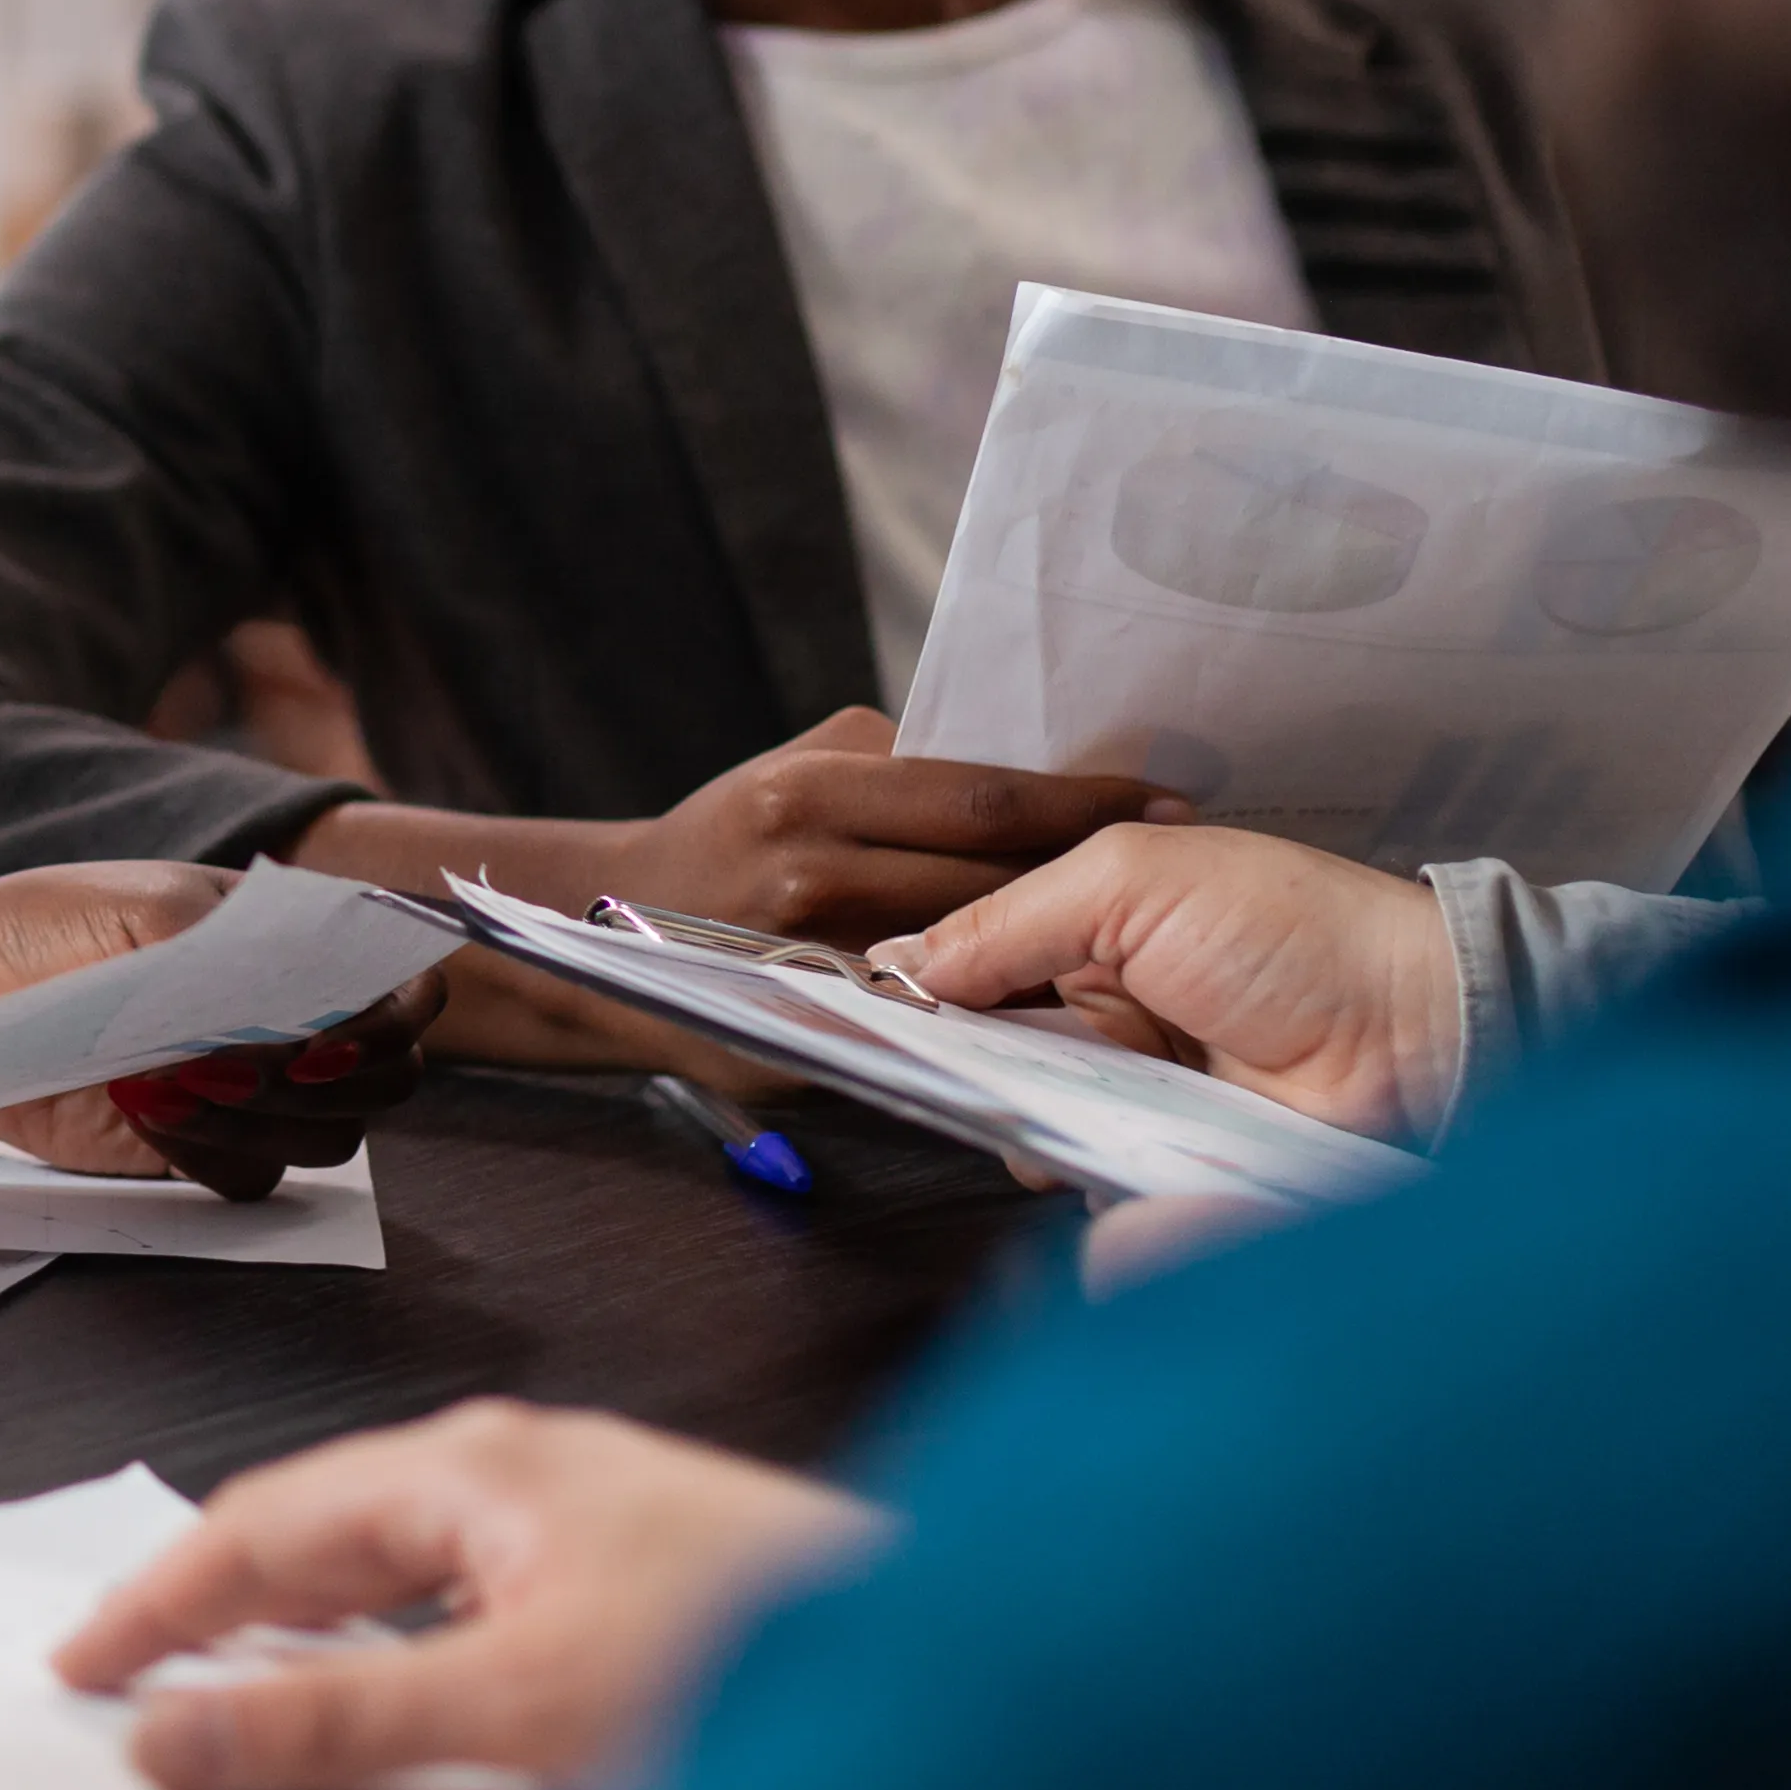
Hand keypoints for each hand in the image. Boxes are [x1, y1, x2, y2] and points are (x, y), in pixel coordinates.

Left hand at [0, 865, 439, 1195]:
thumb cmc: (64, 924)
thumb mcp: (153, 912)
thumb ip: (235, 962)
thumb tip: (288, 1038)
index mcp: (302, 944)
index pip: (407, 989)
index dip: (391, 1025)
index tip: (318, 1042)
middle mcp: (299, 1021)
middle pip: (389, 1079)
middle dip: (320, 1084)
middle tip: (225, 1066)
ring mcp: (260, 1091)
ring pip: (330, 1138)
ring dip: (257, 1118)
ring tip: (163, 1080)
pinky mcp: (209, 1150)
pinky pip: (254, 1177)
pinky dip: (207, 1153)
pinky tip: (142, 1110)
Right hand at [53, 1401, 885, 1789]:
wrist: (961, 1667)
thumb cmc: (767, 1644)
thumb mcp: (517, 1702)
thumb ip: (340, 1720)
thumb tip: (185, 1724)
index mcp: (479, 1468)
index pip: (267, 1525)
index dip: (163, 1600)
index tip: (88, 1662)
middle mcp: (524, 1477)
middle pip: (327, 1541)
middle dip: (224, 1610)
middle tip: (138, 1685)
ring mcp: (580, 1527)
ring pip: (400, 1579)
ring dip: (314, 1641)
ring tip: (241, 1707)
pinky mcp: (630, 1592)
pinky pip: (468, 1614)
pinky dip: (400, 1663)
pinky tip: (401, 1715)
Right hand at [295, 713, 1171, 1068]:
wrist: (599, 935)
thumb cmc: (718, 841)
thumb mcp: (793, 772)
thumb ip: (891, 766)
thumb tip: (1019, 761)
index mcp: (811, 791)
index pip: (984, 792)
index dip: (1086, 802)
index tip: (1173, 801)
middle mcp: (811, 868)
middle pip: (992, 871)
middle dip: (1096, 867)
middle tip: (1191, 861)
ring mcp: (811, 955)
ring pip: (978, 946)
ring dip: (1065, 940)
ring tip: (1149, 930)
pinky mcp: (813, 1027)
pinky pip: (934, 1017)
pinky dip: (1005, 1006)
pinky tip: (1063, 999)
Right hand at [877, 823, 1461, 1144]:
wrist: (1421, 1030)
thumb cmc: (1290, 929)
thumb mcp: (1130, 880)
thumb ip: (1005, 919)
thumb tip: (896, 965)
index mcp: (1089, 924)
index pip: (971, 953)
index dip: (912, 981)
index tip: (850, 1004)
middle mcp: (1102, 1010)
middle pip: (985, 1044)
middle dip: (948, 1058)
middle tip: (922, 1064)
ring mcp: (1133, 1090)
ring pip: (1025, 1118)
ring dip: (1007, 1118)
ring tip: (1009, 1111)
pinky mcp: (1165, 1163)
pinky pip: (1088, 1177)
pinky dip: (1066, 1171)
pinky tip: (1055, 1159)